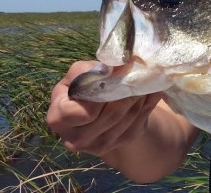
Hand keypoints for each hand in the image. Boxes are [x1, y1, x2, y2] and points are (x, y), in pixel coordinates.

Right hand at [46, 61, 162, 156]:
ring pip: (128, 118)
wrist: (96, 107)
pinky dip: (148, 104)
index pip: (83, 113)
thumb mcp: (79, 74)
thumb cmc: (83, 86)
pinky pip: (139, 122)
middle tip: (139, 74)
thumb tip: (118, 65)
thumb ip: (92, 70)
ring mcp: (99, 146)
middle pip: (110, 115)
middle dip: (127, 92)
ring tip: (146, 79)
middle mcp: (76, 138)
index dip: (100, 96)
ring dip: (140, 96)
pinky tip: (151, 91)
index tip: (112, 79)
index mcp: (59, 119)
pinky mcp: (120, 143)